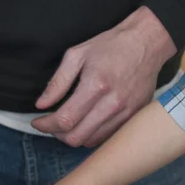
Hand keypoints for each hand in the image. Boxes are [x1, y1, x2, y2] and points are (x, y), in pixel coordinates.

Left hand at [32, 6, 176, 146]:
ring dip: (76, 136)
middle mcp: (113, 103)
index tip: (38, 122)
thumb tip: (41, 105)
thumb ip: (58, 82)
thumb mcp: (77, 54)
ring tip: (70, 123)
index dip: (46, 125)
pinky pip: (109, 136)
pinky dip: (94, 134)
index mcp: (96, 85)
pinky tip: (88, 122)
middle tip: (52, 124)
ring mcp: (126, 112)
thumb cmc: (111, 45)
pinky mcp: (135, 115)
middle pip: (77, 137)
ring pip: (93, 141)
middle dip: (58, 134)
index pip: (65, 119)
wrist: (147, 43)